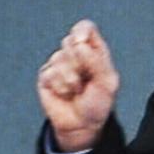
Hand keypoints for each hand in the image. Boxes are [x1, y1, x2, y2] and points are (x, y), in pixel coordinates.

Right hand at [36, 19, 119, 151]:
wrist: (81, 125)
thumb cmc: (98, 103)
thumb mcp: (107, 83)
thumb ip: (96, 61)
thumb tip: (79, 44)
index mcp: (93, 51)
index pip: (85, 28)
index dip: (81, 30)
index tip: (82, 42)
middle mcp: (75, 54)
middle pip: (70, 42)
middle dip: (80, 62)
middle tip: (87, 79)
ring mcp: (59, 63)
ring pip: (60, 59)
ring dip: (71, 79)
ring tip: (77, 90)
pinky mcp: (46, 75)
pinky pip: (50, 73)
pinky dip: (61, 87)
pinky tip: (65, 94)